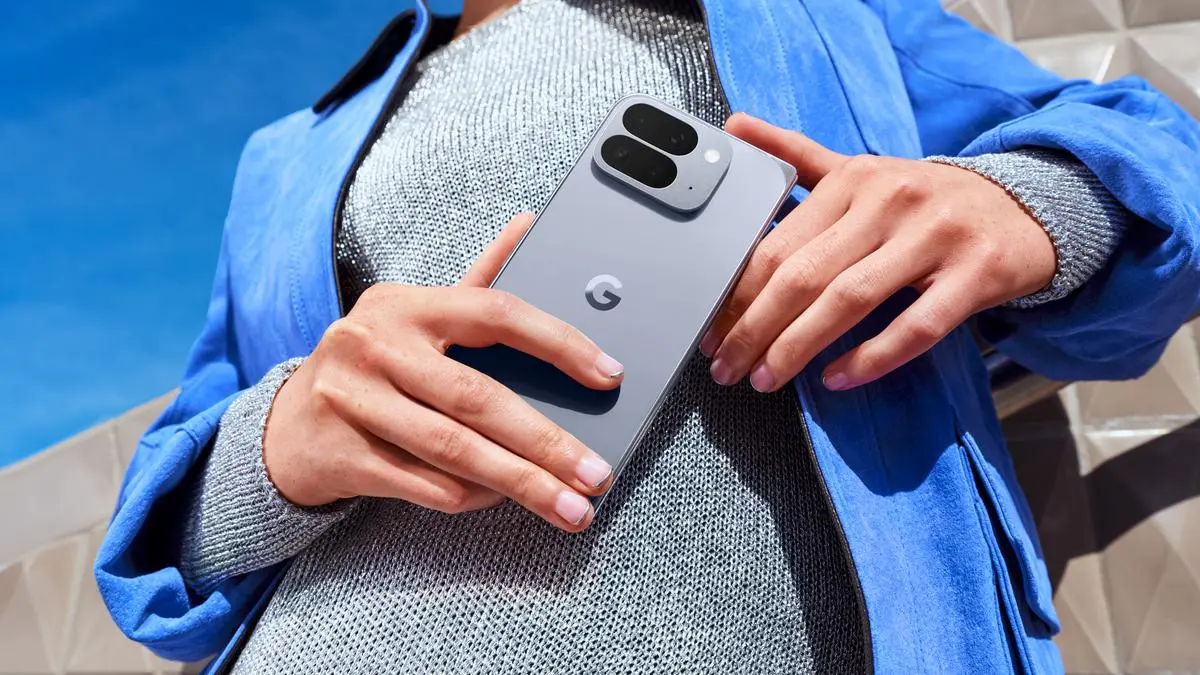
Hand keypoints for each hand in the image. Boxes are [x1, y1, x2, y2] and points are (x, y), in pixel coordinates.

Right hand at [263, 213, 623, 531]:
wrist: (288, 427)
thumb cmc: (374, 365)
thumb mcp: (417, 316)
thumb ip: (478, 279)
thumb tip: (531, 224)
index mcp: (406, 305)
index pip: (496, 312)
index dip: (560, 343)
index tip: (608, 376)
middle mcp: (375, 346)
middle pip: (478, 398)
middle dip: (547, 443)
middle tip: (597, 476)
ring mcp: (354, 402)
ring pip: (454, 450)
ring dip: (521, 484)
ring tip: (570, 507)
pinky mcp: (345, 455)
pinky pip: (426, 484)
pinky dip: (474, 497)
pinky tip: (506, 501)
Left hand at [701, 114, 1054, 391]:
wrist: (1025, 206)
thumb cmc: (926, 200)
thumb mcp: (862, 170)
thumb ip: (796, 156)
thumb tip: (733, 126)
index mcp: (854, 179)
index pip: (779, 243)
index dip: (737, 292)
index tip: (711, 330)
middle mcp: (890, 202)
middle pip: (806, 274)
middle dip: (756, 327)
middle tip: (728, 366)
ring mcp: (935, 236)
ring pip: (851, 299)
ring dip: (799, 346)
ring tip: (768, 377)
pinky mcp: (976, 273)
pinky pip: (916, 326)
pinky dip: (872, 357)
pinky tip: (838, 378)